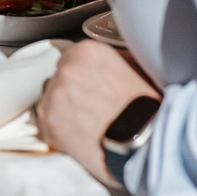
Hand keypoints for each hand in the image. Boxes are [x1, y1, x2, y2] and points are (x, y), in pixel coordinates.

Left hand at [35, 36, 160, 188]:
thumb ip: (115, 59)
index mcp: (87, 52)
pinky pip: (48, 128)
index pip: (72, 59)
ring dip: (63, 113)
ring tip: (88, 126)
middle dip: (71, 93)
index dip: (82, 77)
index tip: (90, 88)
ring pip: (49, 102)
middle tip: (92, 109)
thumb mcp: (139, 69)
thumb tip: (109, 62)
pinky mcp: (50, 125)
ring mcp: (55, 97)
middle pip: (59, 79)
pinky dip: (61, 135)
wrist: (148, 143)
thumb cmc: (148, 109)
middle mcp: (67, 70)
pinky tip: (82, 139)